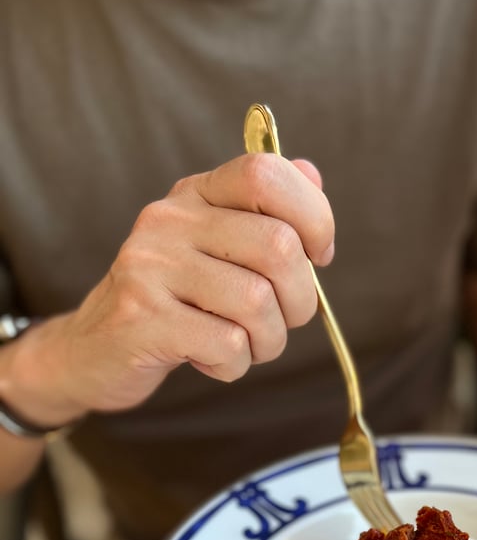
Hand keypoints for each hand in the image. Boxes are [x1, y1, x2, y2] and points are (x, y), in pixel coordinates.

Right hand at [31, 153, 334, 418]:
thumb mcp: (217, 248)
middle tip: (283, 320)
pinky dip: (235, 365)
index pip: (266, 173)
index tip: (317, 257)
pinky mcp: (142, 318)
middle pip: (278, 246)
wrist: (96, 350)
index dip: (314, 217)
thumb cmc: (176, 302)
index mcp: (196, 194)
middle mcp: (170, 219)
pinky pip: (228, 345)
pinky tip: (211, 359)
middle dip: (301, 300)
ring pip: (257, 302)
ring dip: (269, 341)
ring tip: (245, 346)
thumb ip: (266, 213)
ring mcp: (151, 266)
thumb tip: (313, 174)